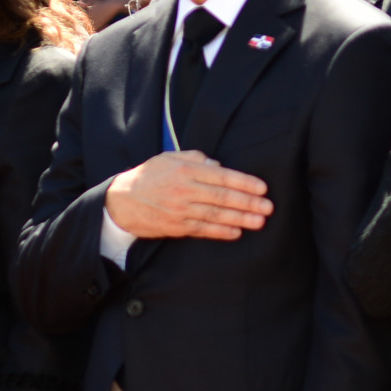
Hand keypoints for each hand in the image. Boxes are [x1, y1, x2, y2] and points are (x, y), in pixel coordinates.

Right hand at [105, 150, 271, 241]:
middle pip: (222, 197)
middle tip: (268, 207)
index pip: (221, 176)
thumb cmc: (148, 176)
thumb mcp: (169, 158)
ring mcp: (180, 210)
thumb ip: (195, 158)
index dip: (243, 182)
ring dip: (240, 219)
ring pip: (215, 215)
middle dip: (248, 203)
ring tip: (259, 222)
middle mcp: (184, 190)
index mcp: (184, 170)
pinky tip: (236, 232)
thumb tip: (218, 165)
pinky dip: (220, 232)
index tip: (262, 188)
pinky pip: (202, 230)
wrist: (121, 201)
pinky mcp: (176, 227)